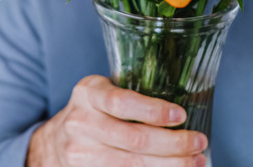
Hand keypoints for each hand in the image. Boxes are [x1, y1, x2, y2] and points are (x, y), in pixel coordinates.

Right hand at [26, 75, 207, 166]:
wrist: (53, 142)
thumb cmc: (92, 112)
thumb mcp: (103, 92)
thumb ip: (133, 96)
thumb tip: (184, 109)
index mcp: (89, 93)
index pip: (122, 102)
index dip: (154, 110)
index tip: (181, 115)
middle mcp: (81, 122)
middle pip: (133, 139)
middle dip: (174, 143)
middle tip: (199, 142)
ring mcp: (80, 153)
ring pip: (132, 164)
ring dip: (170, 164)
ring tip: (195, 161)